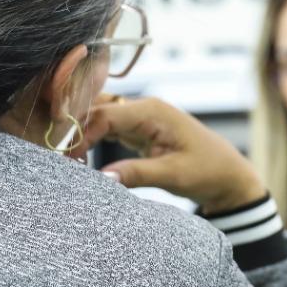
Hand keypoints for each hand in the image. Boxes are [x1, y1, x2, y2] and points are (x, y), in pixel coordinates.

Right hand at [81, 95, 265, 213]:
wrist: (228, 175)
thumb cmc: (207, 171)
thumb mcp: (173, 175)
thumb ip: (137, 174)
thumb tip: (101, 178)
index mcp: (152, 111)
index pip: (105, 114)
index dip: (81, 135)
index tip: (68, 160)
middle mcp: (143, 108)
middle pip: (97, 108)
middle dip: (75, 128)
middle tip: (58, 157)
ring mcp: (141, 117)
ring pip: (99, 116)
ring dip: (82, 133)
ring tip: (65, 158)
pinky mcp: (139, 129)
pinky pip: (108, 127)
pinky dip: (92, 138)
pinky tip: (79, 156)